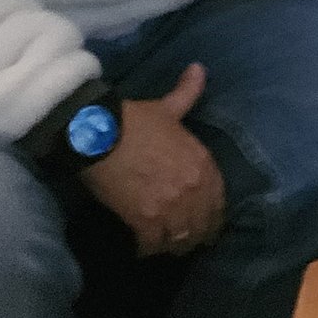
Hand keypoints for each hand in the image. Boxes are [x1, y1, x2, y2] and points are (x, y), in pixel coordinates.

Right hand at [82, 64, 225, 257]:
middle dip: (196, 234)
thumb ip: (188, 93)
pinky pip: (153, 245)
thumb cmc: (135, 120)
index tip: (205, 222)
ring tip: (165, 247)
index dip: (212, 214)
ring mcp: (171, 206)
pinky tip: (141, 249)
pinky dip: (147, 249)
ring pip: (181, 238)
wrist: (99, 134)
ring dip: (173, 245)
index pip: (219, 200)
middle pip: (203, 224)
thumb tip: (199, 68)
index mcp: (203, 163)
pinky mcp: (144, 220)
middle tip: (185, 240)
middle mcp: (194, 187)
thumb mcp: (168, 107)